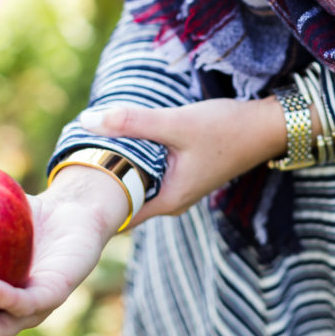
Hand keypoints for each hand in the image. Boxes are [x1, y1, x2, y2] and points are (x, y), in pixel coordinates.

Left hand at [79, 96, 289, 223]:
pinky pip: (148, 173)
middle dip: (99, 183)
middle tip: (68, 161)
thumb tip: (88, 120)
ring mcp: (178, 188)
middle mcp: (172, 201)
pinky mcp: (183, 173)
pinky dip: (133, 160)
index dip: (91, 202)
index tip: (65, 182)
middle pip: (124, 200)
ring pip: (136, 184)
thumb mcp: (177, 123)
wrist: (268, 126)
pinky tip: (119, 142)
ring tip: (87, 149)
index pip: (117, 215)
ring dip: (117, 168)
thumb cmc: (227, 128)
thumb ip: (133, 122)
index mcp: (168, 201)